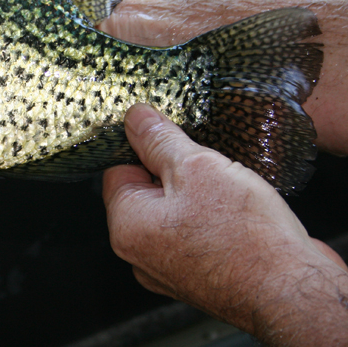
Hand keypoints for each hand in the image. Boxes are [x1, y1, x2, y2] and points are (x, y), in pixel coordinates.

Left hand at [103, 103, 347, 343]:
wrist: (294, 291)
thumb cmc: (246, 239)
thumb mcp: (197, 167)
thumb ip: (160, 140)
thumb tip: (136, 120)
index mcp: (127, 227)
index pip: (118, 171)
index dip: (145, 149)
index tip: (169, 138)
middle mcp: (141, 254)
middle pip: (146, 193)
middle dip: (174, 173)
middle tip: (207, 166)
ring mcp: (170, 270)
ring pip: (175, 212)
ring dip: (197, 195)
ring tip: (227, 192)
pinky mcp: (201, 276)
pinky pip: (196, 234)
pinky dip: (213, 219)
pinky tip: (237, 213)